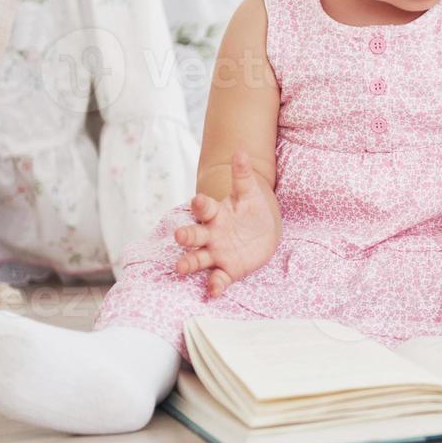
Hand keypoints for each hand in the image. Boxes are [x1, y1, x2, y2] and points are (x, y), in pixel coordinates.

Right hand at [172, 149, 280, 298]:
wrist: (262, 232)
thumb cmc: (251, 210)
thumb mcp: (250, 193)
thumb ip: (243, 175)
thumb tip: (241, 151)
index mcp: (215, 214)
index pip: (204, 208)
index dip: (201, 205)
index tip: (197, 200)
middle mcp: (211, 235)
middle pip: (194, 236)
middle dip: (186, 236)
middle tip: (179, 236)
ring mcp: (217, 253)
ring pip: (198, 259)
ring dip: (189, 263)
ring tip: (179, 268)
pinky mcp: (227, 270)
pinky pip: (218, 278)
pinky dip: (215, 285)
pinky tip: (213, 290)